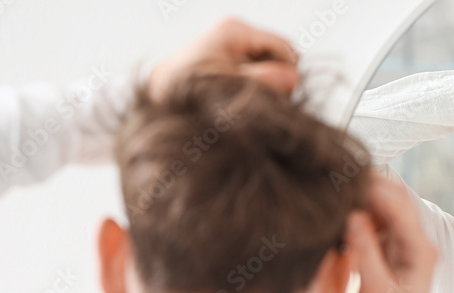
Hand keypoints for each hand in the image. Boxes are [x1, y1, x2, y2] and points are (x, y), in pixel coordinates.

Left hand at [148, 17, 298, 102]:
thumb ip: (263, 83)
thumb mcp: (230, 89)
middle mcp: (235, 29)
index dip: (287, 75)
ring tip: (245, 99)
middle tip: (258, 102)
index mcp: (235, 31)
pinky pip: (256, 67)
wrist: (159, 94)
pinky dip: (254, 83)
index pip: (285, 49)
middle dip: (276, 80)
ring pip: (269, 63)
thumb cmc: (190, 92)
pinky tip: (240, 95)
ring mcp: (232, 40)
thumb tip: (295, 78)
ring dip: (265, 84)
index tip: (275, 98)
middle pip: (278, 56)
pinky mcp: (228, 52)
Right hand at [346, 175, 437, 292]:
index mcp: (421, 250)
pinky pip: (376, 219)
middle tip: (336, 181)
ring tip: (335, 194)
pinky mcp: (392, 245)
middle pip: (395, 200)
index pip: (400, 206)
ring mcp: (405, 241)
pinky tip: (341, 211)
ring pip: (385, 206)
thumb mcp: (374, 290)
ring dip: (362, 198)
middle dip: (368, 188)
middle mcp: (417, 241)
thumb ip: (365, 251)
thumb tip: (352, 215)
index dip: (375, 189)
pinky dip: (360, 212)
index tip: (346, 181)